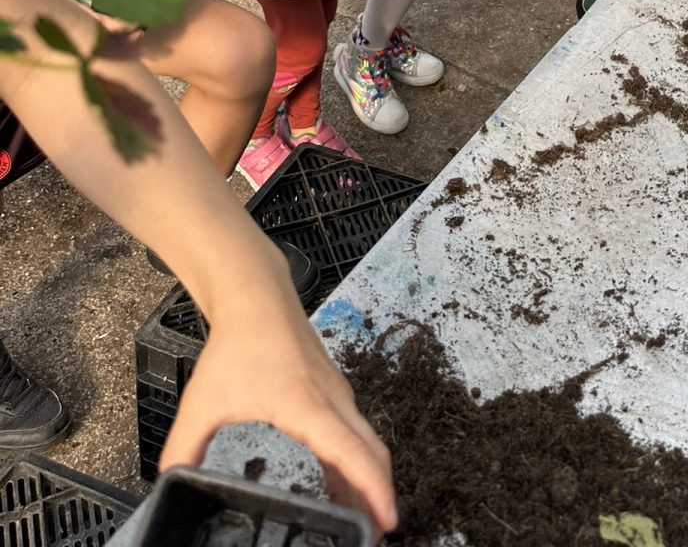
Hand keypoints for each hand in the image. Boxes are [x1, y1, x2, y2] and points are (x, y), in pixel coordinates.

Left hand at [161, 289, 397, 535]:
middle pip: (371, 451)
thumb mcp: (202, 402)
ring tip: (361, 519)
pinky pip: (355, 430)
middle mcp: (332, 399)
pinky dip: (357, 459)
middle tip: (374, 536)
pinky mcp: (333, 389)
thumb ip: (184, 449)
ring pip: (366, 441)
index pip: (351, 452)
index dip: (372, 489)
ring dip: (369, 478)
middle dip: (379, 494)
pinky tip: (341, 482)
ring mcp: (337, 392)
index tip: (386, 521)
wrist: (256, 296)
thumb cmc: (235, 344)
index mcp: (306, 406)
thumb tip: (169, 485)